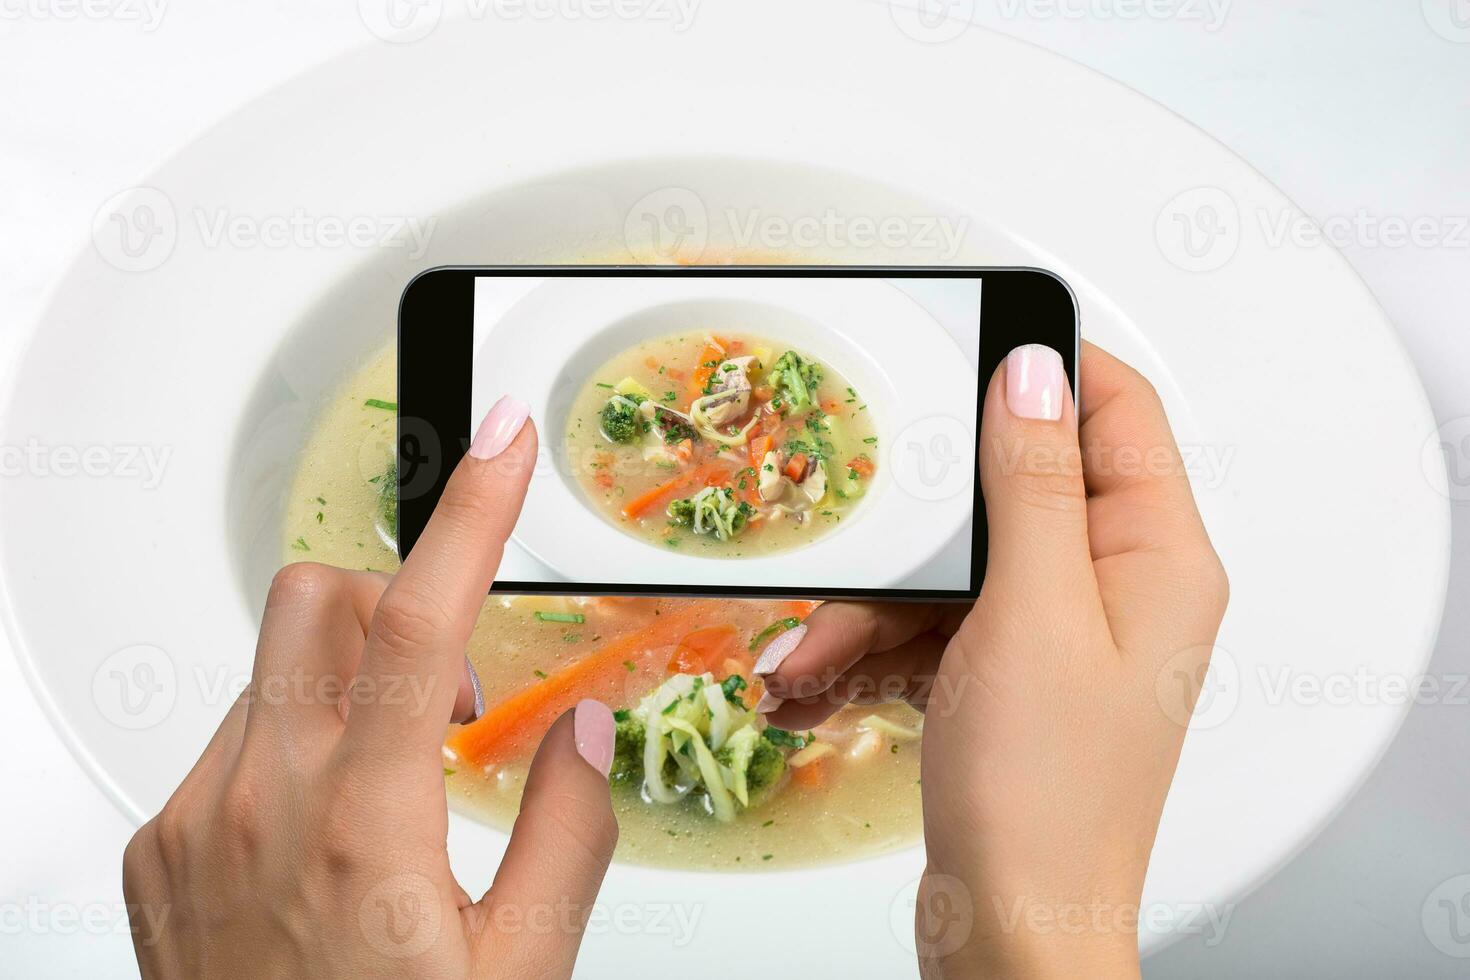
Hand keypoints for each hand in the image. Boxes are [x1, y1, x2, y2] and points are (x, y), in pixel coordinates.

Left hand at [123, 397, 620, 979]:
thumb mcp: (523, 971)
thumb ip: (566, 833)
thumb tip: (578, 731)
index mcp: (365, 830)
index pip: (424, 623)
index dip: (472, 513)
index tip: (503, 441)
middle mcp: (258, 806)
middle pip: (318, 601)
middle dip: (396, 607)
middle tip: (451, 693)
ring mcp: (193, 822)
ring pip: (272, 667)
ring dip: (349, 682)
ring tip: (393, 783)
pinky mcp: (157, 848)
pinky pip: (230, 737)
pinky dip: (294, 744)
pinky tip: (325, 833)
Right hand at [755, 343, 1228, 978]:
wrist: (1010, 932)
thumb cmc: (1045, 798)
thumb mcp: (1031, 614)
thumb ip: (1031, 484)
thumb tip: (1035, 370)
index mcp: (1156, 558)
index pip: (1116, 411)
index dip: (1044, 369)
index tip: (963, 345)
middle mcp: (1113, 588)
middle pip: (1005, 495)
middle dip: (914, 530)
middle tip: (856, 542)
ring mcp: (1054, 636)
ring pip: (950, 569)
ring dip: (868, 610)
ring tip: (806, 659)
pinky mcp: (1001, 678)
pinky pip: (928, 629)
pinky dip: (869, 651)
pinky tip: (813, 685)